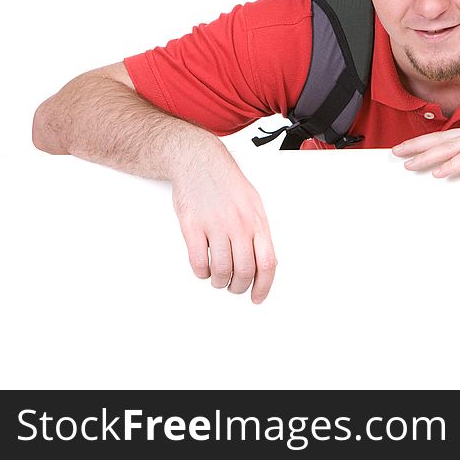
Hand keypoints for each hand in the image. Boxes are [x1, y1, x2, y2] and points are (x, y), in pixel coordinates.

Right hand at [171, 156, 276, 302]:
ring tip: (218, 279)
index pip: (267, 263)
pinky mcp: (193, 226)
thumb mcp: (253, 204)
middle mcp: (238, 225)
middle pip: (244, 271)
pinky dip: (201, 272)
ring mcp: (215, 225)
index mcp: (257, 221)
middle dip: (239, 287)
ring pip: (221, 270)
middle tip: (234, 288)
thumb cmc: (226, 183)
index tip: (258, 297)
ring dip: (219, 282)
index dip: (264, 286)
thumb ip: (258, 232)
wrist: (199, 162)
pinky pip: (198, 261)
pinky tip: (203, 269)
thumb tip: (264, 262)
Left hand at [392, 104, 459, 177]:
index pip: (450, 136)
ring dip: (426, 156)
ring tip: (408, 163)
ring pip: (449, 148)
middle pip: (441, 139)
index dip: (428, 140)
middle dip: (417, 145)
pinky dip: (451, 166)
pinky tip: (438, 173)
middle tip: (395, 152)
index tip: (411, 145)